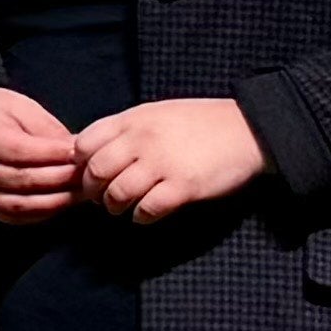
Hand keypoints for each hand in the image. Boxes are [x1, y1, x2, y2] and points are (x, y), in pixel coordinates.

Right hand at [0, 84, 86, 222]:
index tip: (85, 154)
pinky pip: (15, 217)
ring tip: (83, 193)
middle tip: (93, 176)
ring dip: (57, 201)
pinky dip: (42, 213)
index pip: (24, 152)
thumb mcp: (19, 107)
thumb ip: (48, 130)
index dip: (57, 155)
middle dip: (63, 180)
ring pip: (22, 204)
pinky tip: (61, 204)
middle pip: (25, 180)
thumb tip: (80, 150)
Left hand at [76, 96, 267, 221]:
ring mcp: (163, 163)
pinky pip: (148, 209)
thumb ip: (125, 129)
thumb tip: (89, 151)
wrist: (249, 129)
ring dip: (115, 206)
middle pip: (95, 172)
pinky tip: (146, 214)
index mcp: (134, 119)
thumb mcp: (156, 113)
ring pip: (117, 194)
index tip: (89, 172)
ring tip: (122, 207)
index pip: (84, 143)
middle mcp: (143, 140)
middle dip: (93, 190)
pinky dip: (141, 216)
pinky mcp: (183, 186)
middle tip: (101, 197)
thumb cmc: (200, 123)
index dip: (81, 162)